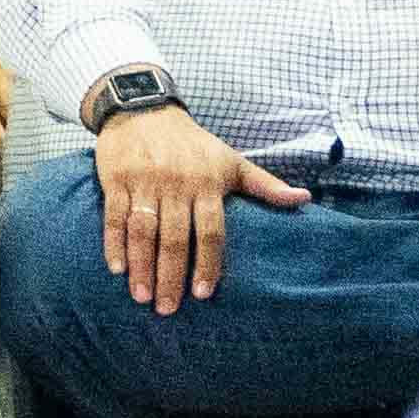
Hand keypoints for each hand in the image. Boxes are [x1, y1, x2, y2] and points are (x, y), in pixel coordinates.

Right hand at [92, 96, 307, 312]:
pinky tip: (117, 269)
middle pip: (174, 236)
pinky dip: (114, 243)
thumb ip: (265, 184)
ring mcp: (143, 182)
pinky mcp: (115, 179)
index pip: (210, 230)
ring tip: (142, 296)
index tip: (202, 294)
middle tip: (167, 309)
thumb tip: (304, 199)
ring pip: (143, 230)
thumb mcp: (230, 159)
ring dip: (141, 265)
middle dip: (171, 275)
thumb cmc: (192, 143)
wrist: (143, 108)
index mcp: (205, 183)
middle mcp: (175, 184)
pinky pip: (114, 216)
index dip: (207, 262)